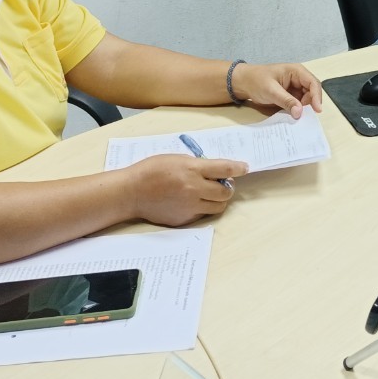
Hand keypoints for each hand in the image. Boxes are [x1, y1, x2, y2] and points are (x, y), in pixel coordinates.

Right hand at [128, 155, 247, 226]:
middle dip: (228, 187)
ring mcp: (190, 206)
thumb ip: (197, 165)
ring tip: (208, 194)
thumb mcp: (177, 159)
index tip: (245, 168)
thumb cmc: (151, 170)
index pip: (224, 169)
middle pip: (226, 192)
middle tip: (221, 184)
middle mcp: (194, 189)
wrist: (132, 192)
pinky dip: (203, 208)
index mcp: (192, 169)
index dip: (238, 168)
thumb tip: (214, 171)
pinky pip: (202, 215)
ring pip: (218, 206)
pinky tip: (192, 202)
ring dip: (218, 200)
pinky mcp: (185, 219)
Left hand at [230, 62, 322, 117]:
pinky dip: (297, 110)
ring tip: (297, 117)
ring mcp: (295, 88)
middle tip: (304, 115)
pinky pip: (298, 104)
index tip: (317, 110)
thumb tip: (299, 113)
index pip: (313, 83)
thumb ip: (286, 101)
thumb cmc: (256, 80)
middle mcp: (298, 79)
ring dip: (303, 108)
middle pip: (312, 92)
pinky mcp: (290, 96)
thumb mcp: (271, 90)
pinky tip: (293, 116)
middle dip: (310, 104)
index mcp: (296, 71)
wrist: (243, 83)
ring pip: (306, 100)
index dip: (317, 96)